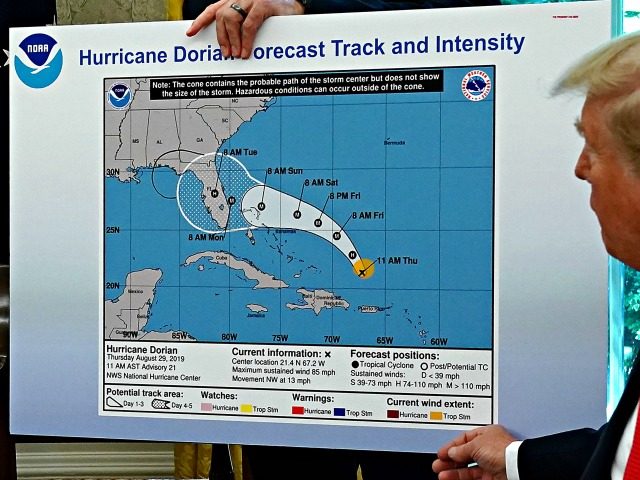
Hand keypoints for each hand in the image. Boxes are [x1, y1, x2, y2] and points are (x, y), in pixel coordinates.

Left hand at [185, 0, 304, 58]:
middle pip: (221, 17)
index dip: (200, 21)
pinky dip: (246, 41)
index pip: (213, 9)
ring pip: (231, 19)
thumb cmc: (276, 15)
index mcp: (236, 0)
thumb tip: (231, 48)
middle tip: (226, 55)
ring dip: (233, 41)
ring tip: (237, 55)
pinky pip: (249, 25)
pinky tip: (246, 51)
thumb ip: (241, 27)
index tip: (190, 33)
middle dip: (221, 38)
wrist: (296, 7)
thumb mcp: (255, 19)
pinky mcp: (263, 4)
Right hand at [432, 425, 515, 479]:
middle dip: (449, 459)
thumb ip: (461, 449)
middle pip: (464, 454)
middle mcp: (488, 448)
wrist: (517, 467)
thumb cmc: (502, 450)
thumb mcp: (475, 444)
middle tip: (438, 464)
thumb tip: (451, 452)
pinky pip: (473, 476)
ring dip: (453, 471)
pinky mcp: (491, 477)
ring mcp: (490, 463)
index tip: (442, 452)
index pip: (464, 438)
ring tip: (441, 474)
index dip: (452, 445)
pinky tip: (450, 478)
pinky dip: (461, 477)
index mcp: (486, 434)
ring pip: (467, 467)